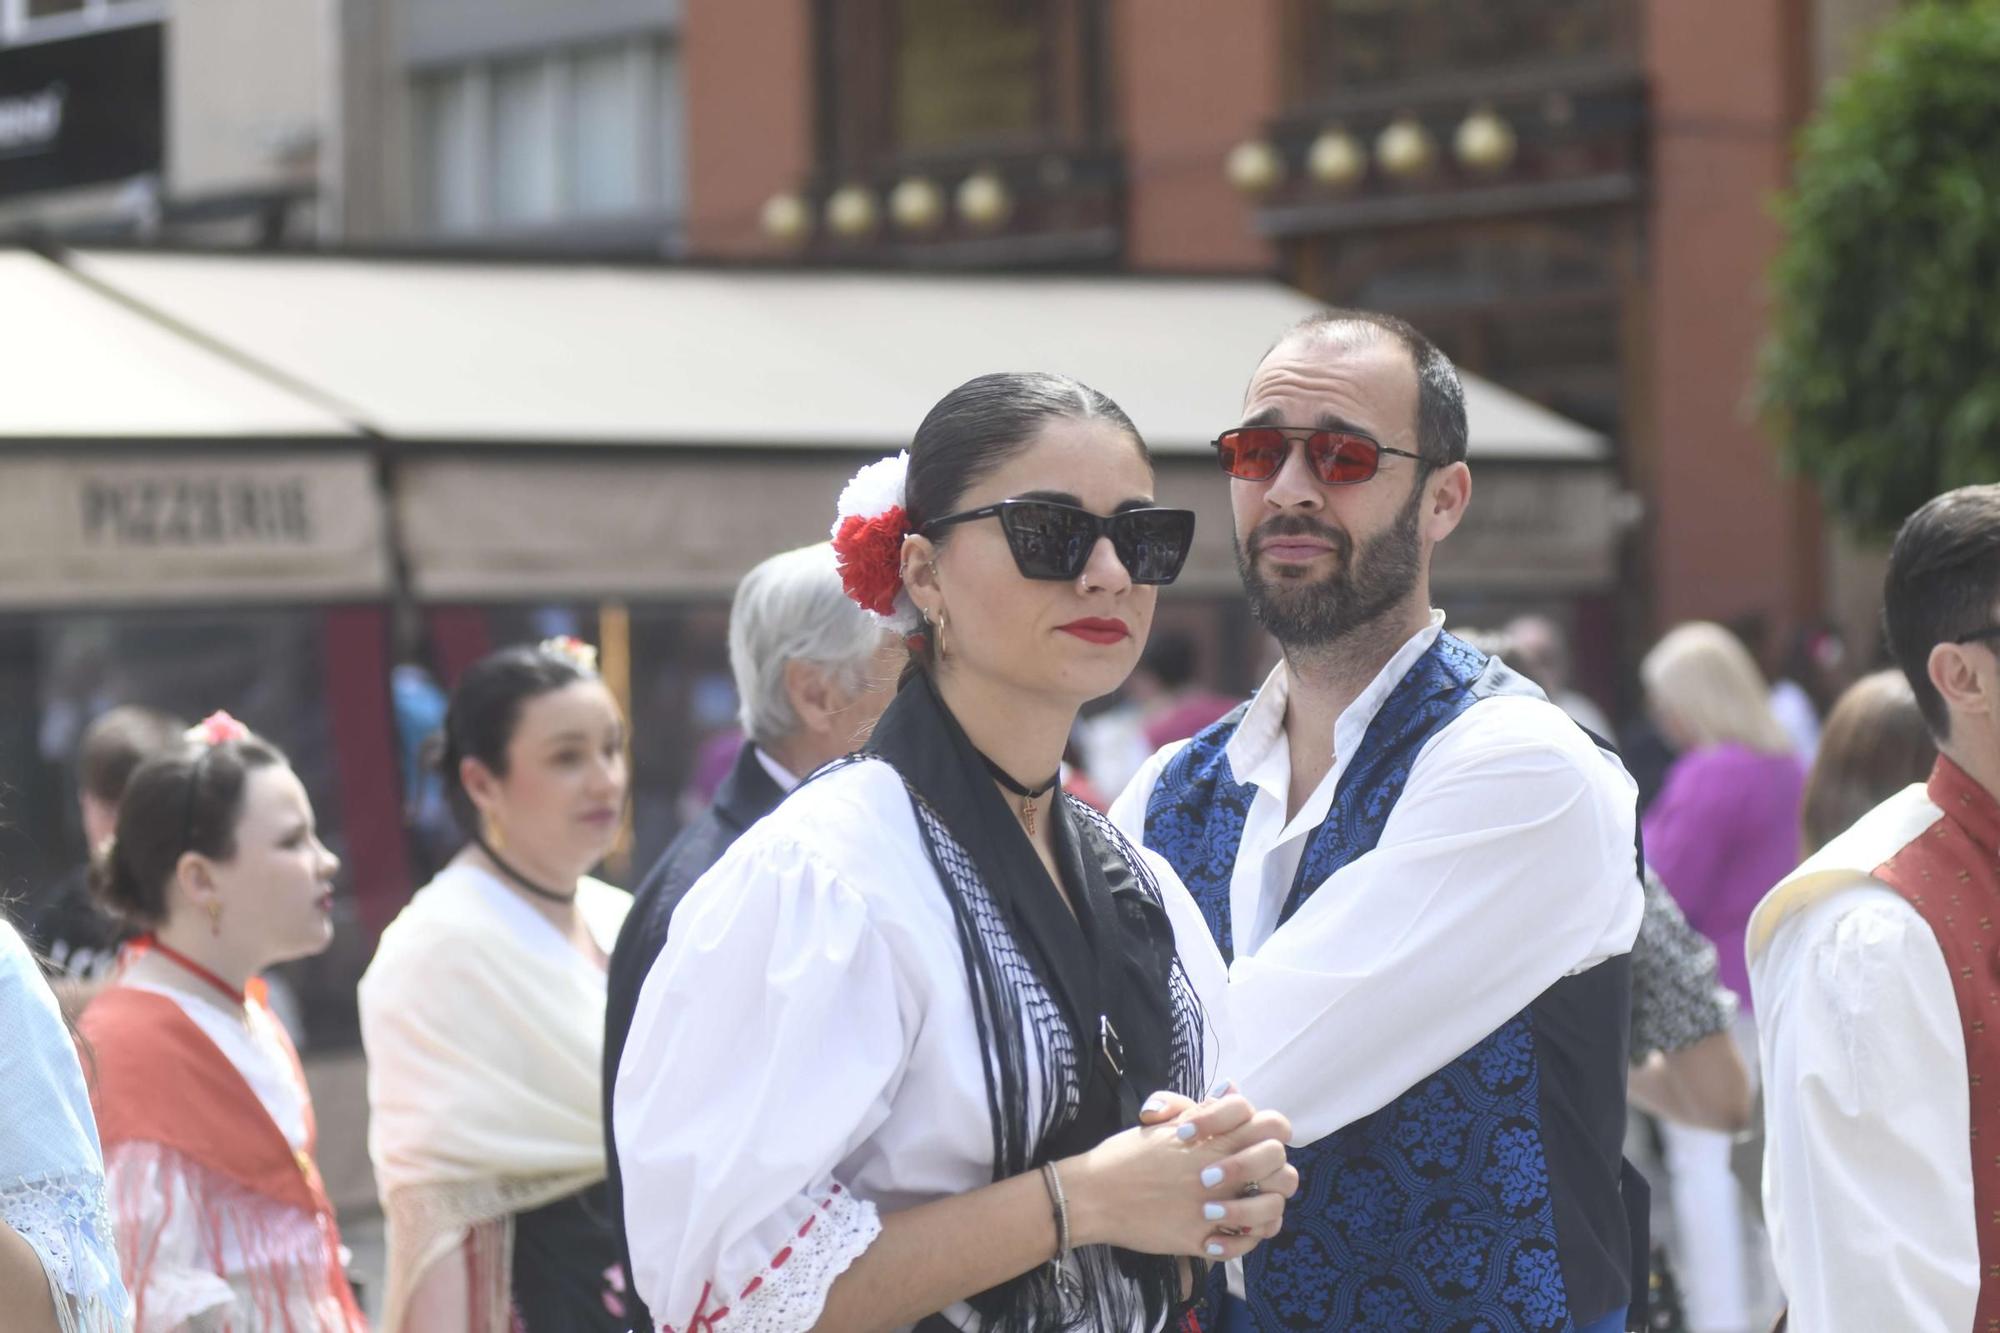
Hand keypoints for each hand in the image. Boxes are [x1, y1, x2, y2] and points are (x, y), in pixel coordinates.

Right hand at [1061, 1091, 1296, 1261]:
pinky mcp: (1202, 1240)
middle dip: (1272, 1171)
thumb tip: (1230, 1089)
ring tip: (1239, 1207)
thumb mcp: (1163, 1121)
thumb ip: (1201, 1107)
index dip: (1267, 1130)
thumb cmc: (1125, 1154)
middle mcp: (1222, 1172)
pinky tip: (1225, 1231)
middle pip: (1282, 1167)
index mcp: (1215, 1139)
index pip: (1274, 1125)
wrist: (1094, 1196)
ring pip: (1273, 1210)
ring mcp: (1215, 1209)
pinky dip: (1243, 1239)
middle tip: (1250, 1176)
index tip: (1245, 1138)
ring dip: (1262, 1208)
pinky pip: (1245, 1243)